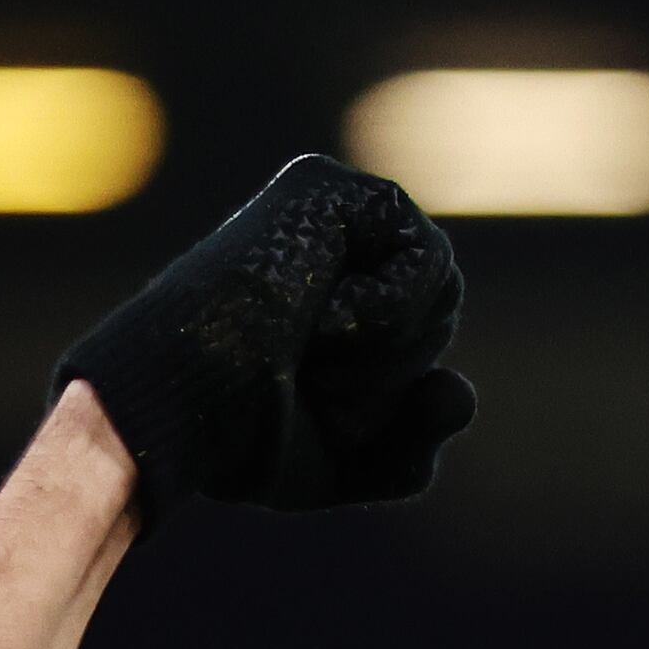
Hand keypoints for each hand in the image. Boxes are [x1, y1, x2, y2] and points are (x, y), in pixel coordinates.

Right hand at [52, 154, 475, 518]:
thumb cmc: (245, 440)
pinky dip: (386, 310)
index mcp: (333, 303)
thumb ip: (417, 436)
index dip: (387, 399)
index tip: (318, 408)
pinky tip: (320, 311)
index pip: (424, 351)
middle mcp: (335, 250)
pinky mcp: (328, 188)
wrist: (189, 410)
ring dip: (386, 349)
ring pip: (441, 289)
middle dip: (390, 374)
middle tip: (311, 377)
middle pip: (441, 318)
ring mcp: (331, 212)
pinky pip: (426, 258)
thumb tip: (459, 390)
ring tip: (312, 345)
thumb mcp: (351, 460)